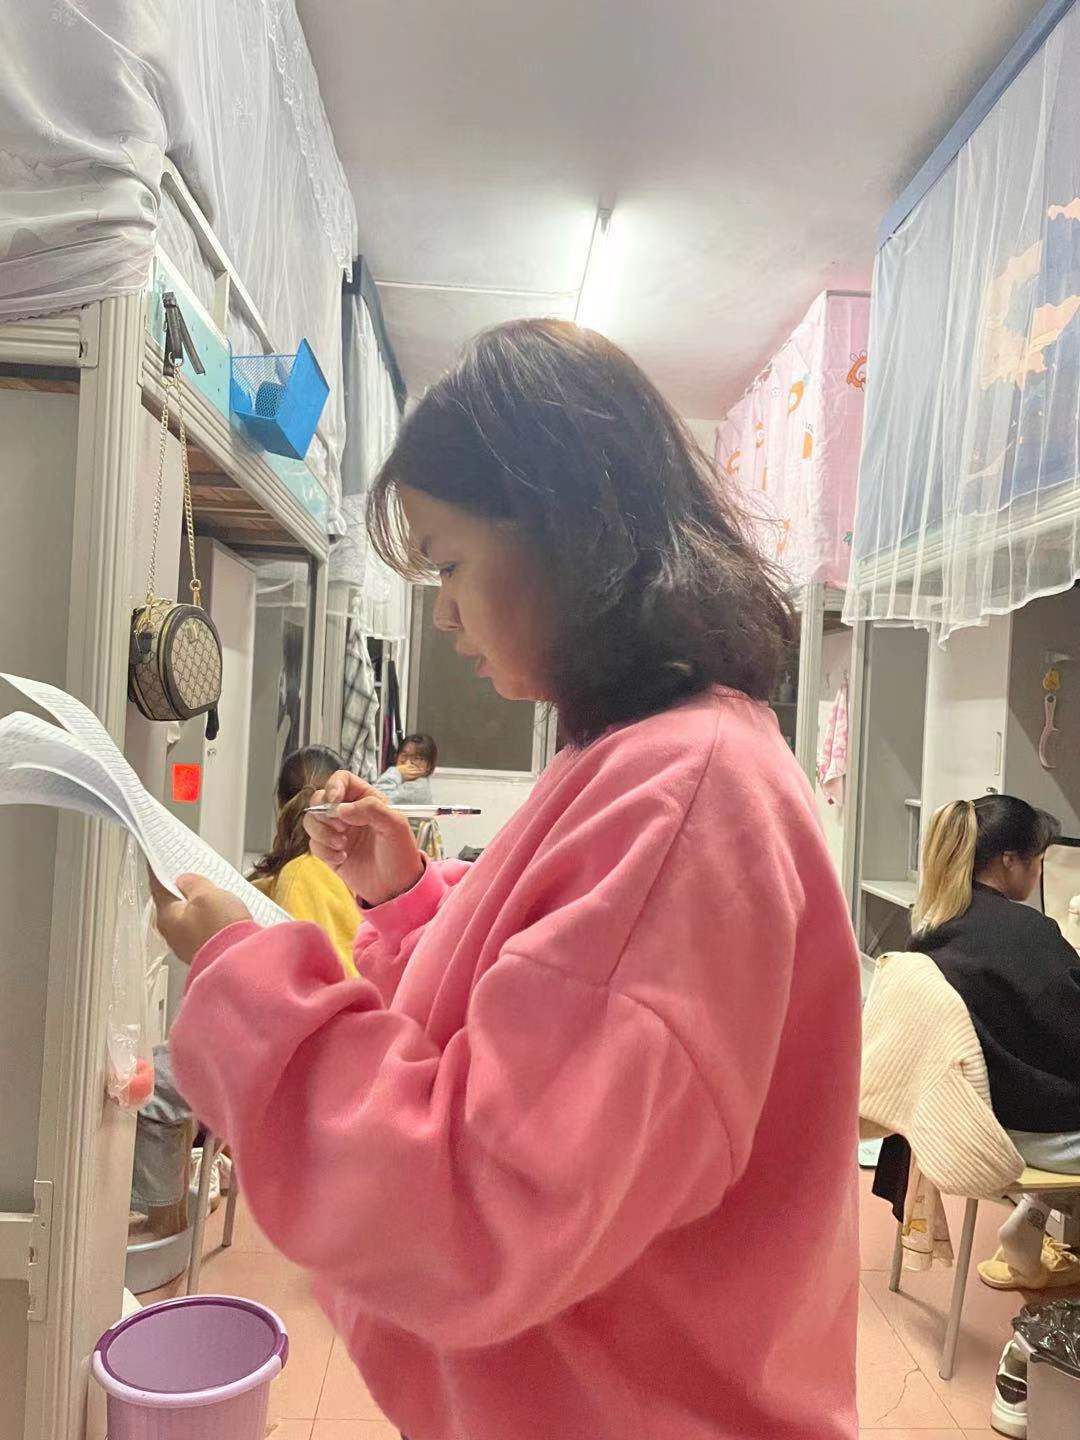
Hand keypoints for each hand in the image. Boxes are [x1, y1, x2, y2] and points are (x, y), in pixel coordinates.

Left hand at [150, 872, 251, 965]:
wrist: (239, 962)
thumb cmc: (220, 929)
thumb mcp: (206, 894)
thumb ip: (193, 883)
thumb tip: (184, 880)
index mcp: (167, 916)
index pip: (157, 887)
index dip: (158, 870)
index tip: (157, 859)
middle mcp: (173, 933)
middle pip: (173, 903)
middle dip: (181, 890)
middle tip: (192, 874)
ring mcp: (188, 944)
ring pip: (189, 917)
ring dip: (198, 905)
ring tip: (213, 893)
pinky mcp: (204, 950)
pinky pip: (202, 929)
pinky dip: (208, 919)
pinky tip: (221, 913)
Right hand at [304, 770, 424, 906]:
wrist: (396, 887)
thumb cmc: (401, 853)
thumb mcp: (395, 826)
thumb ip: (372, 809)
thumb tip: (341, 808)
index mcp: (366, 799)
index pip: (342, 779)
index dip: (333, 786)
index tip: (334, 802)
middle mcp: (349, 812)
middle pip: (319, 798)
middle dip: (324, 814)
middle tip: (341, 829)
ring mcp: (337, 831)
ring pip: (311, 820)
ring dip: (322, 833)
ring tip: (341, 845)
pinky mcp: (329, 850)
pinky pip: (313, 844)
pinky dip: (324, 851)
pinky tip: (341, 857)